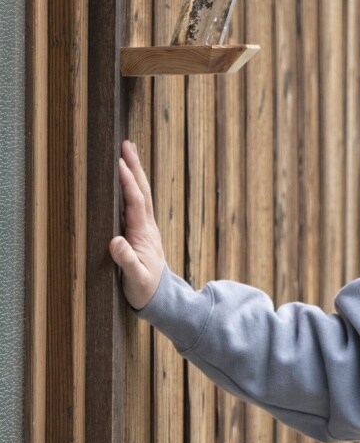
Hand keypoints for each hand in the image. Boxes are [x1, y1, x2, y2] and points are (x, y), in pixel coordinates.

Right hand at [109, 140, 166, 310]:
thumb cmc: (145, 289)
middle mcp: (146, 226)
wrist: (161, 298)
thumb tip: (115, 242)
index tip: (119, 163)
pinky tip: (126, 179)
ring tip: (127, 152)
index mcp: (143, 233)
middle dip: (134, 167)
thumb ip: (126, 261)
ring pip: (140, 194)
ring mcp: (145, 227)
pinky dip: (132, 187)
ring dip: (134, 172)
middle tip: (126, 144)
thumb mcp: (135, 278)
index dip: (127, 182)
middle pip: (141, 190)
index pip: (135, 202)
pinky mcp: (142, 231)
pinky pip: (136, 203)